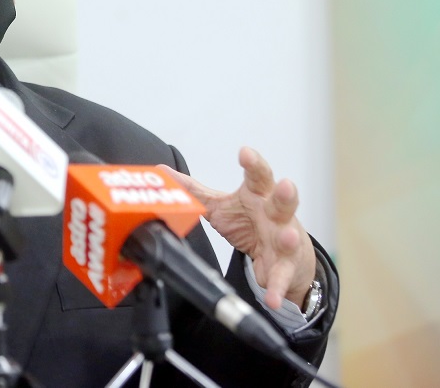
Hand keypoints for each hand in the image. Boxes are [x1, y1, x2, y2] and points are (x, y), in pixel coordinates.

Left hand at [161, 147, 315, 310]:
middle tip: (284, 185)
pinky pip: (280, 278)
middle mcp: (275, 215)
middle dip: (285, 193)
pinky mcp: (285, 267)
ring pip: (289, 237)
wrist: (281, 253)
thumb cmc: (252, 221)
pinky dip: (276, 288)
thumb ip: (195, 191)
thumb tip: (164, 172)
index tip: (245, 153)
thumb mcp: (222, 205)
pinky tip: (273, 299)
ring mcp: (284, 241)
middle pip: (282, 201)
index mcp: (259, 196)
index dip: (253, 164)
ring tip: (285, 236)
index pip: (258, 176)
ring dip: (288, 237)